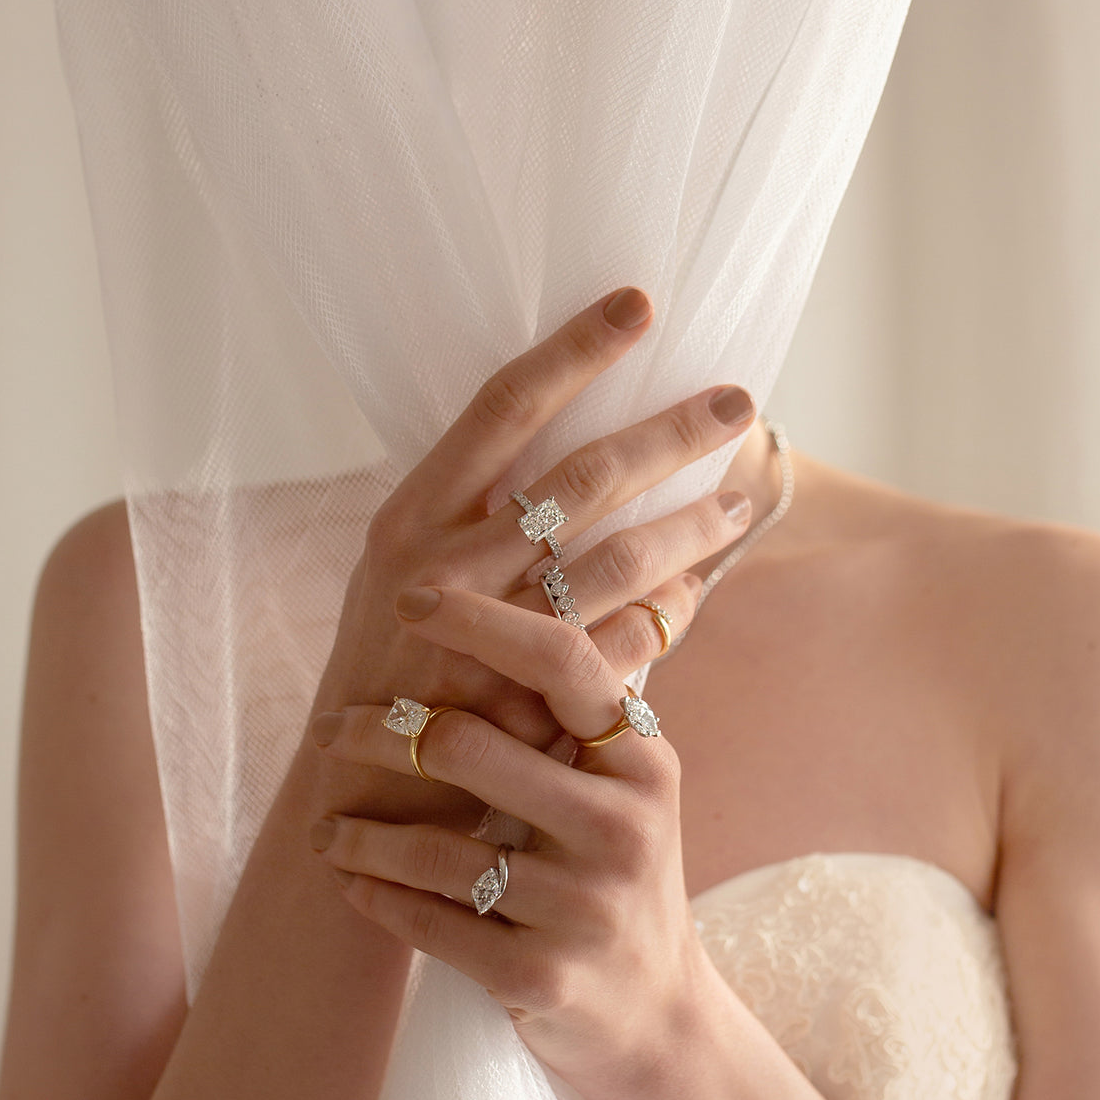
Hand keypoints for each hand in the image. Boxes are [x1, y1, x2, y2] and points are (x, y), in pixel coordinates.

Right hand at [304, 286, 755, 832]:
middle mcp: (447, 564)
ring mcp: (493, 633)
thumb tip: (559, 454)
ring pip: (619, 557)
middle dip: (671, 433)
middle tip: (739, 401)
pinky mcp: (531, 697)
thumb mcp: (396, 576)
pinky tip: (701, 589)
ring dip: (690, 525)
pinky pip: (628, 642)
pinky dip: (672, 612)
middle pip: (584, 475)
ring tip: (739, 502)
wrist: (360, 794)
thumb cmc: (384, 670)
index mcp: (410, 515)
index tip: (640, 305)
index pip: (504, 406)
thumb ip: (463, 517)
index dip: (576, 350)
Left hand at [310, 583, 719, 1090]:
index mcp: (642, 761)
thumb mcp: (625, 786)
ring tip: (325, 825)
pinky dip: (376, 897)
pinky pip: (430, 923)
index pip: (561, 660)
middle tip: (328, 730)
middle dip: (379, 733)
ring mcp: (585, 906)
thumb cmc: (616, 872)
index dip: (481, 620)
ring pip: (435, 846)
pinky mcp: (540, 977)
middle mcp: (623, 826)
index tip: (410, 600)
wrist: (653, 1014)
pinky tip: (352, 882)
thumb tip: (519, 582)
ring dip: (358, 833)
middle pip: (470, 746)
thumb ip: (576, 710)